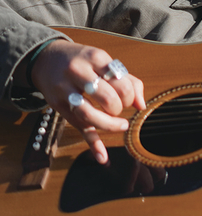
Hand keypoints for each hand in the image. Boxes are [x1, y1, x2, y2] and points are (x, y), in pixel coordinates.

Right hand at [31, 40, 145, 164]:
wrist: (45, 59)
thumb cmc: (82, 61)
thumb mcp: (103, 62)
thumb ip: (128, 80)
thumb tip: (142, 105)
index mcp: (95, 58)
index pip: (120, 80)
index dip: (130, 94)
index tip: (129, 98)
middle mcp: (78, 72)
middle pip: (106, 97)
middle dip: (119, 107)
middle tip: (121, 108)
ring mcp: (65, 90)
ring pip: (89, 114)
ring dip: (109, 125)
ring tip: (121, 125)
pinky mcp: (59, 106)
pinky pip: (78, 127)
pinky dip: (92, 144)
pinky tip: (103, 157)